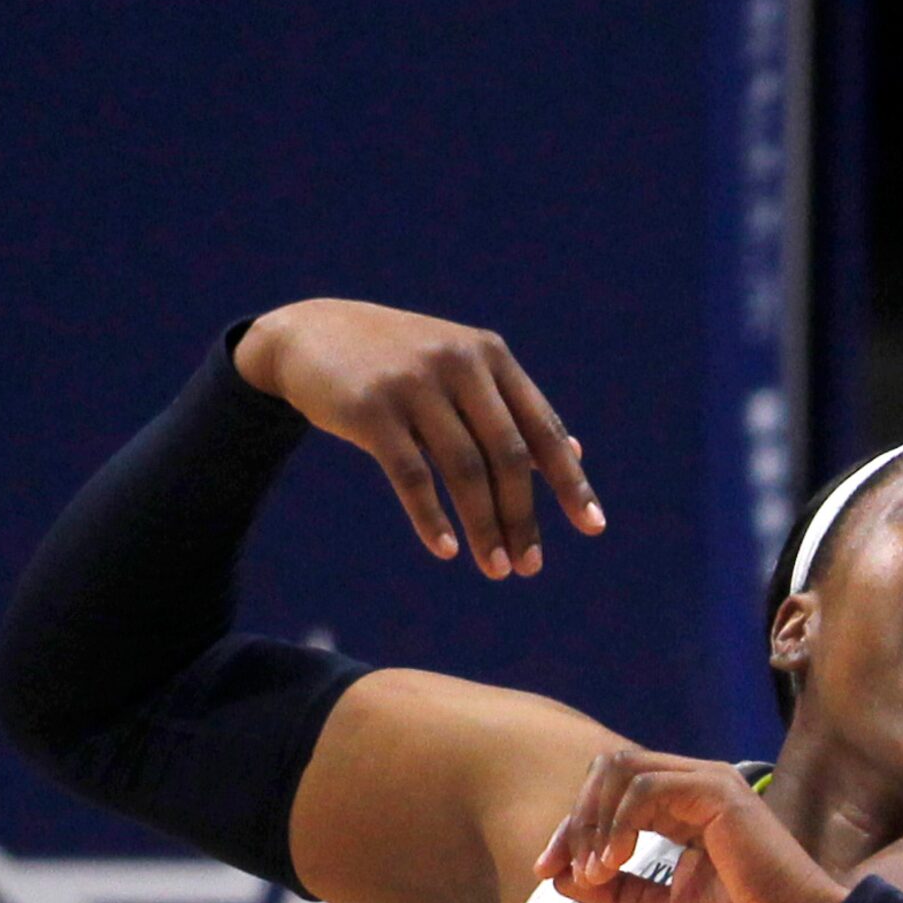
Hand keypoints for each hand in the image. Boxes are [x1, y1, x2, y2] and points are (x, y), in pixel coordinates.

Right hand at [233, 297, 604, 578]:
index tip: (593, 527)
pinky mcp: (371, 408)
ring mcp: (414, 383)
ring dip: (484, 527)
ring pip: (465, 469)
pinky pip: (411, 474)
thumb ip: (514, 409)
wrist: (309, 334)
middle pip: (508, 455)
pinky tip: (445, 550)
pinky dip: (431, 517)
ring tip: (496, 569)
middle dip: (523, 517)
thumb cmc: (399, 362)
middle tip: (530, 567)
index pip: (542, 429)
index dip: (570, 482)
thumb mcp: (461, 370)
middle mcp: (458, 363)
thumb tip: (574, 455)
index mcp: (490, 356)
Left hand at [536, 749, 844, 902]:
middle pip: (608, 771)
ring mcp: (709, 782)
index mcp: (687, 807)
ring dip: (594, 820)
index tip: (549, 870)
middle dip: (574, 819)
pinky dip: (619, 822)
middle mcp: (696, 784)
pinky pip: (646, 787)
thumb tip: (559, 877)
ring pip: (622, 770)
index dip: (572, 829)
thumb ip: (615, 890)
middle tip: (557, 866)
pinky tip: (615, 860)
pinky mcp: (717, 792)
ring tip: (595, 869)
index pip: (612, 793)